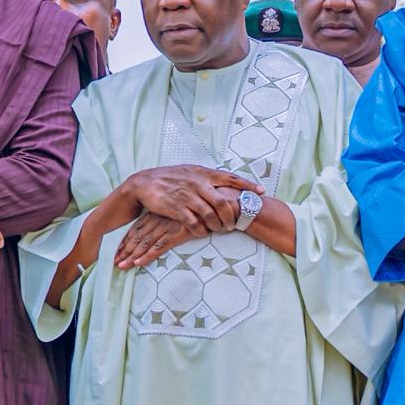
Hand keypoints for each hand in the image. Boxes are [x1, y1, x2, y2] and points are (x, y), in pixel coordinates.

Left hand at [114, 211, 205, 269]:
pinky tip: (139, 263)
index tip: (117, 250)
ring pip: (145, 242)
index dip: (127, 240)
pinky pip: (160, 246)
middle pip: (138, 236)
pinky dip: (148, 255)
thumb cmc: (203, 207)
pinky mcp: (179, 233)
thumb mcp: (183, 211)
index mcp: (160, 212)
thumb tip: (165, 229)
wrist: (220, 202)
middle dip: (125, 250)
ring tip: (121, 265)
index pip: (138, 228)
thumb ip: (172, 218)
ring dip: (132, 255)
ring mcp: (169, 226)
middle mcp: (161, 219)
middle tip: (115, 261)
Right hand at [121, 165, 257, 229]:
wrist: (144, 183)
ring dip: (218, 225)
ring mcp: (187, 196)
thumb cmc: (170, 178)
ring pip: (210, 215)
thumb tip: (225, 180)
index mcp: (203, 173)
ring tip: (220, 229)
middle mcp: (198, 184)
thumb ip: (206, 177)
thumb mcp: (190, 171)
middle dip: (232, 216)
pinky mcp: (176, 209)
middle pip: (223, 202)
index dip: (246, 185)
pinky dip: (201, 230)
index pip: (230, 178)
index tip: (260, 191)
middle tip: (234, 224)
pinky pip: (194, 223)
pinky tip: (203, 233)